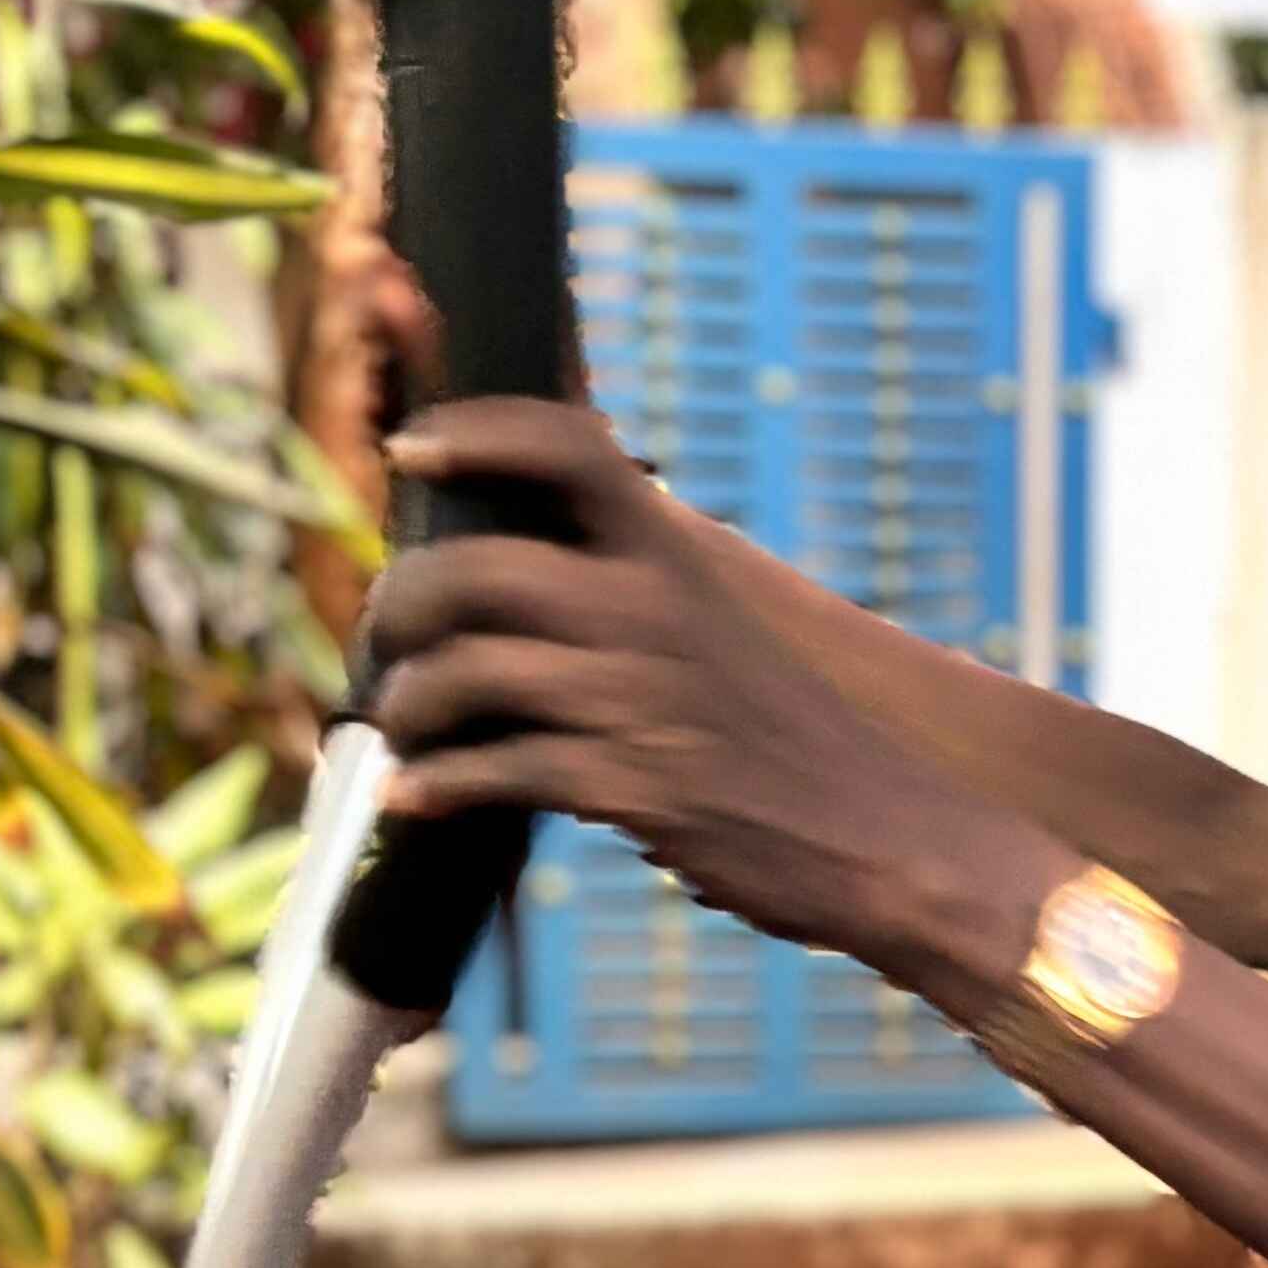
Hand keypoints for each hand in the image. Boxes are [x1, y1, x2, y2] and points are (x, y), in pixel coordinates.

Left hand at [365, 376, 949, 958]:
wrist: (881, 834)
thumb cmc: (787, 733)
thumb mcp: (719, 622)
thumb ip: (632, 582)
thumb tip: (519, 566)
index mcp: (673, 554)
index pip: (564, 445)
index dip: (473, 432)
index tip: (409, 453)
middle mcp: (649, 610)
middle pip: (469, 570)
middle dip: (399, 609)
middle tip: (385, 642)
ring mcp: (635, 698)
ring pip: (462, 675)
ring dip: (407, 708)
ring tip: (402, 729)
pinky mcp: (627, 786)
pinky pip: (491, 772)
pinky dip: (435, 785)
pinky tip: (417, 796)